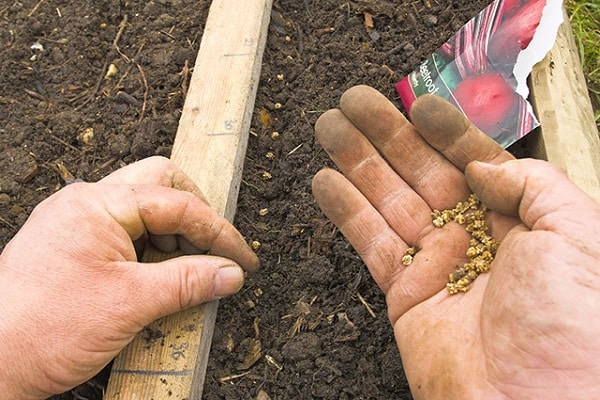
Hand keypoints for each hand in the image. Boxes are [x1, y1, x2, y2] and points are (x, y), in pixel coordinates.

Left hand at [0, 156, 257, 398]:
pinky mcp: (75, 245)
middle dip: (195, 216)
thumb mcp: (130, 304)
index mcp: (97, 204)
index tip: (242, 260)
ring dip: (174, 235)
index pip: (177, 203)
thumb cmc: (45, 330)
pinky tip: (161, 277)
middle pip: (160, 185)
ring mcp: (78, 222)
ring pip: (145, 208)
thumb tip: (232, 273)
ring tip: (190, 272)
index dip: (218, 232)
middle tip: (216, 251)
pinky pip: (127, 231)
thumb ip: (188, 282)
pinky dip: (153, 249)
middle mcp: (86, 203)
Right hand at [312, 86, 599, 398]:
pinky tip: (326, 182)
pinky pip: (369, 242)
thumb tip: (481, 164)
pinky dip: (345, 211)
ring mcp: (437, 264)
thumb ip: (530, 184)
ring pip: (388, 200)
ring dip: (357, 163)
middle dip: (387, 135)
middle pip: (422, 172)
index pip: (473, 161)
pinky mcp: (404, 294)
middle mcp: (475, 237)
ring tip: (329, 127)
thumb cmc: (573, 324)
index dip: (444, 130)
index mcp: (520, 220)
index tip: (417, 102)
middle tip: (355, 102)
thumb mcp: (576, 233)